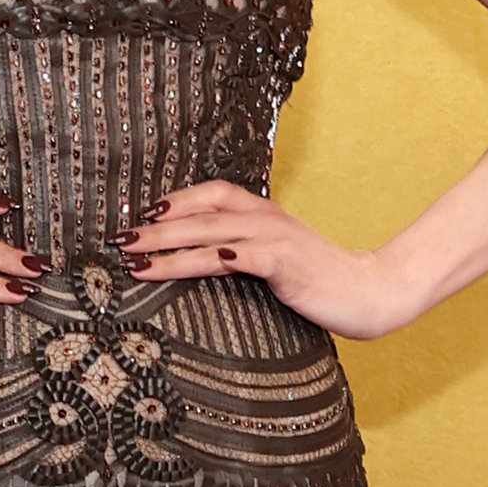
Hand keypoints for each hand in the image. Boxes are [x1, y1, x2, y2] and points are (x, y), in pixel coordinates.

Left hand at [126, 178, 419, 343]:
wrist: (368, 292)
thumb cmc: (317, 281)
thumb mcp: (274, 259)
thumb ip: (242, 253)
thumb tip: (204, 261)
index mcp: (261, 213)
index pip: (210, 194)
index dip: (174, 201)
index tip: (139, 213)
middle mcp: (265, 218)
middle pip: (200, 214)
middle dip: (155, 226)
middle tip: (119, 238)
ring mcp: (275, 239)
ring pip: (212, 235)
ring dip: (170, 245)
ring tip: (136, 258)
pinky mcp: (285, 264)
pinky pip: (244, 256)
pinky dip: (217, 257)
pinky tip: (191, 262)